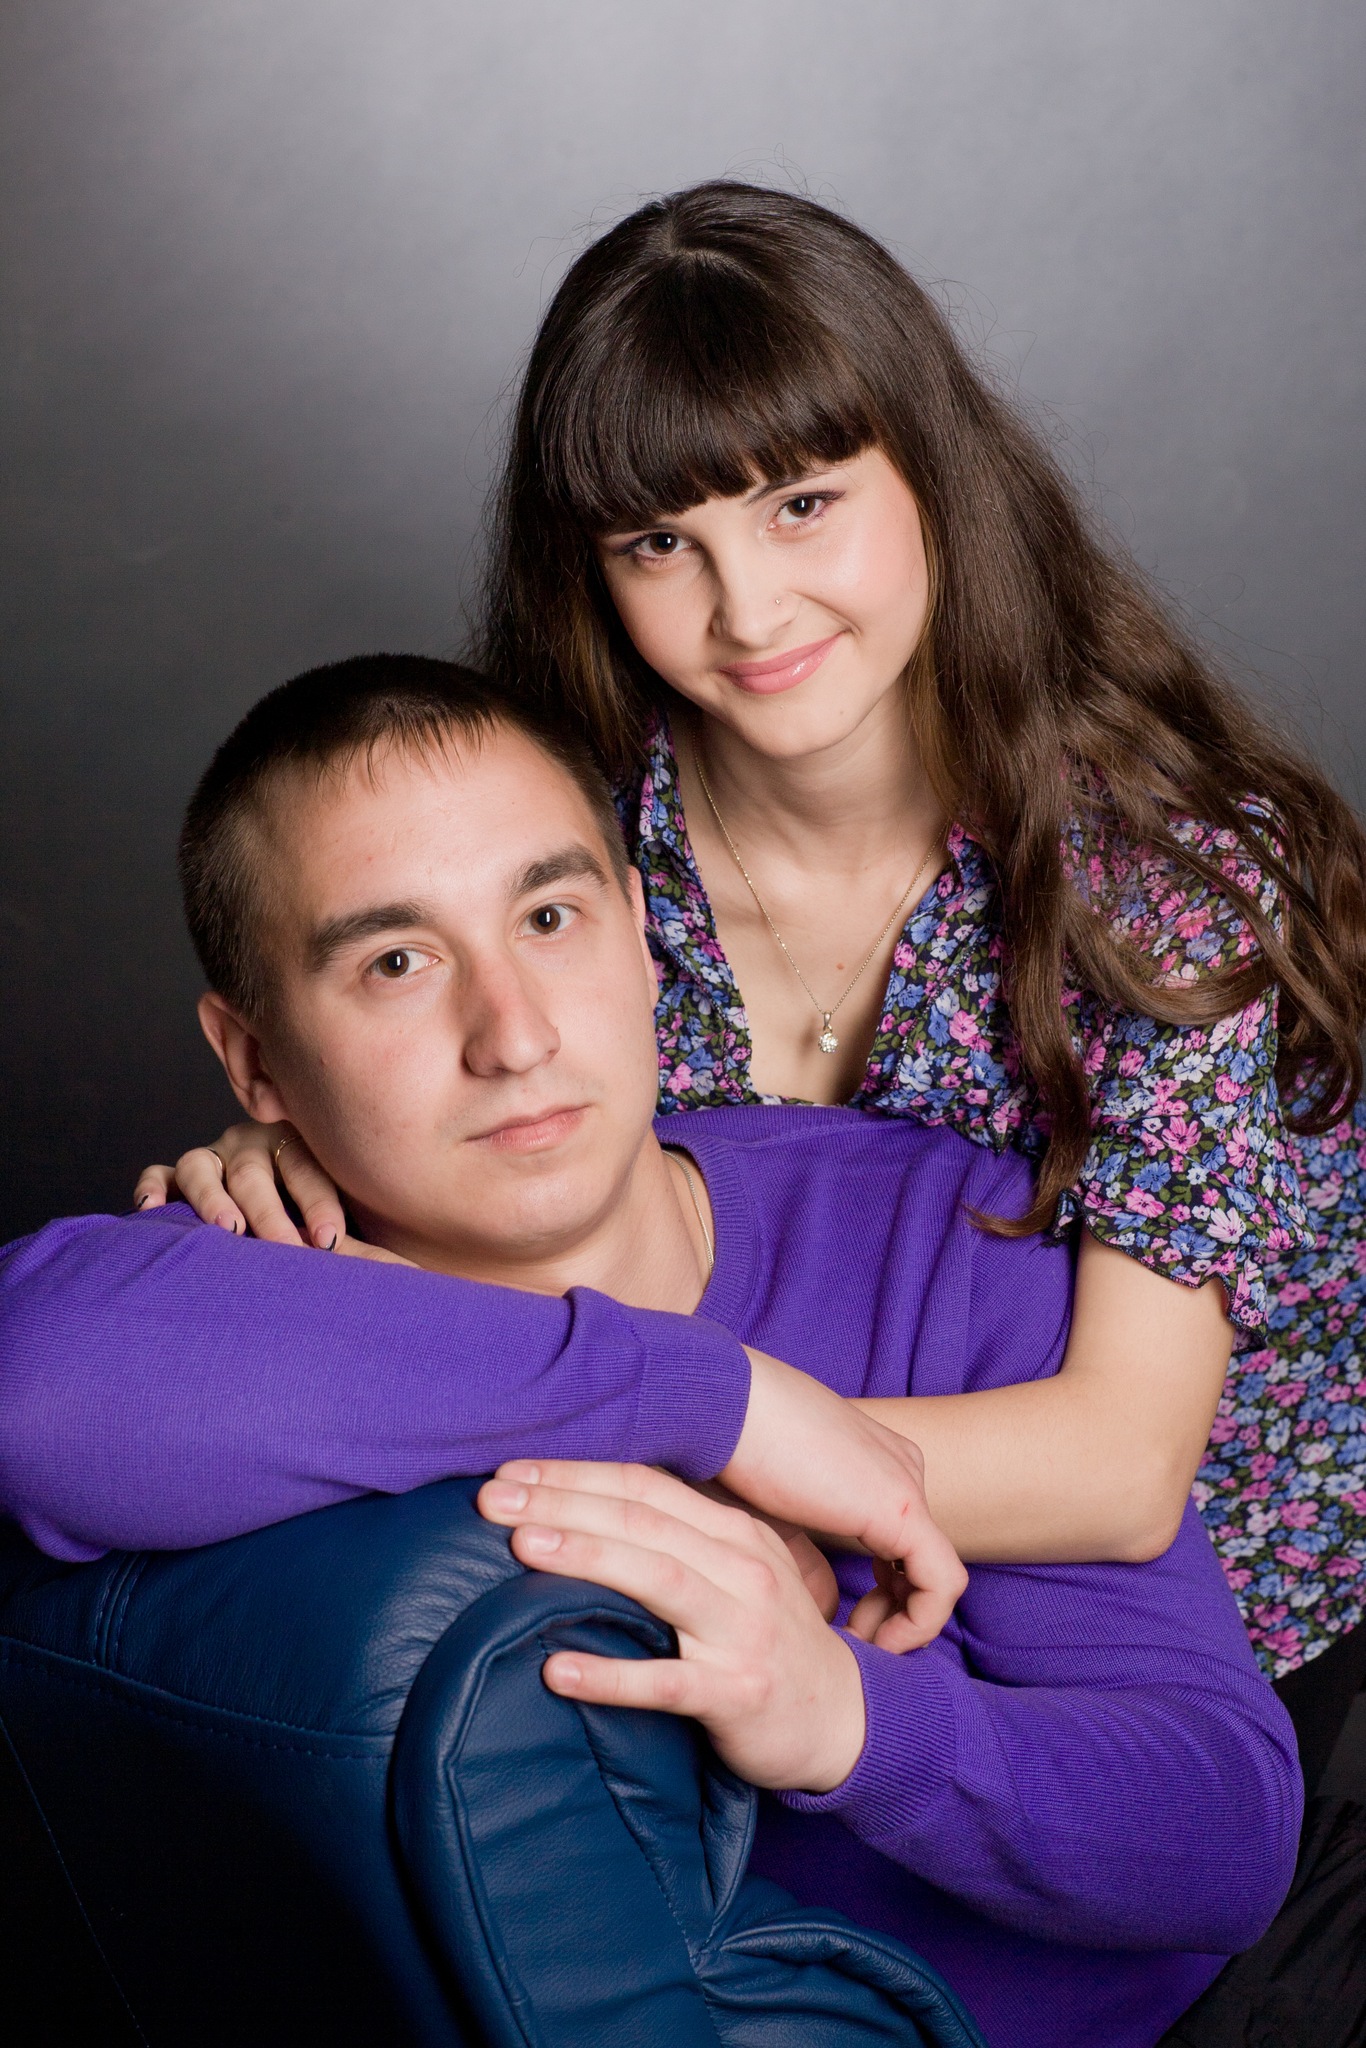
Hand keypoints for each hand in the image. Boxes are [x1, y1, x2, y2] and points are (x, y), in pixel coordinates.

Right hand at [132, 1121, 346, 1249]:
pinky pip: (158, 1174)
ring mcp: (211, 1159)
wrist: (273, 1216)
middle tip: (284, 1248)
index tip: (329, 1241)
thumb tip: (416, 1276)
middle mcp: (251, 1148)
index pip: (307, 1169)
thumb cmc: (310, 1226)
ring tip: (226, 1230)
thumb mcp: (337, 1230)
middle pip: (254, 1173)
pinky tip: (151, 1210)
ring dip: (212, 1198)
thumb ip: (365, 1251)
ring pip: (202, 1168)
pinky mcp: (174, 1177)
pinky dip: (152, 1187)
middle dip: (270, 1212)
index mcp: (297, 1148)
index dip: (317, 1202)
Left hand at [478, 1460, 865, 1791]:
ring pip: (658, 1579)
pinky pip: (668, 1682)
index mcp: (734, 1532)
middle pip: (642, 1521)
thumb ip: (680, 1539)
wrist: (845, 1717)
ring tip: (522, 1546)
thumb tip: (588, 1508)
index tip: (510, 1472)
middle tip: (491, 1500)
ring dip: (588, 1556)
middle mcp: (742, 1569)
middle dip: (563, 1502)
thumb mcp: (737, 1571)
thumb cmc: (768, 1638)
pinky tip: (556, 1670)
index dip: (576, 1474)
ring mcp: (744, 1630)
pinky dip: (611, 1675)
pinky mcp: (740, 1693)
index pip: (645, 1487)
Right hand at [722, 1350, 966, 1651]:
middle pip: (920, 1564)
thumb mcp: (774, 1518)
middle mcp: (903, 1470)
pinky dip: (916, 1625)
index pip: (901, 1546)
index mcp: (876, 1464)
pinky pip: (941, 1584)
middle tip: (849, 1639)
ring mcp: (906, 1485)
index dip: (880, 1598)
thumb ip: (806, 1564)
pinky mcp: (901, 1508)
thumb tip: (828, 1611)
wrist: (726, 1405)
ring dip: (905, 1626)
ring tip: (859, 1646)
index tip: (839, 1624)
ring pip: (938, 1578)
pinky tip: (875, 1644)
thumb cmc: (732, 1451)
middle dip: (890, 1614)